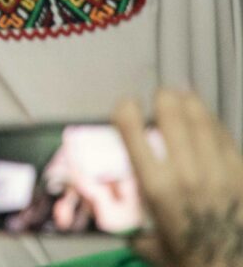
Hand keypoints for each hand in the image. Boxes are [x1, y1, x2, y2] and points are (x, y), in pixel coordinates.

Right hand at [118, 90, 242, 266]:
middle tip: (160, 97)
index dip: (125, 110)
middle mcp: (185, 172)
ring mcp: (217, 172)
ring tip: (184, 97)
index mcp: (156, 187)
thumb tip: (118, 217)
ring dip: (190, 104)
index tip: (125, 107)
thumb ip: (133, 226)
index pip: (132, 128)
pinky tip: (208, 122)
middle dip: (163, 99)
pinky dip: (214, 124)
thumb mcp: (150, 244)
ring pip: (201, 120)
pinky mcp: (241, 175)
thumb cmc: (190, 260)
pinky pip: (225, 138)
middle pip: (171, 114)